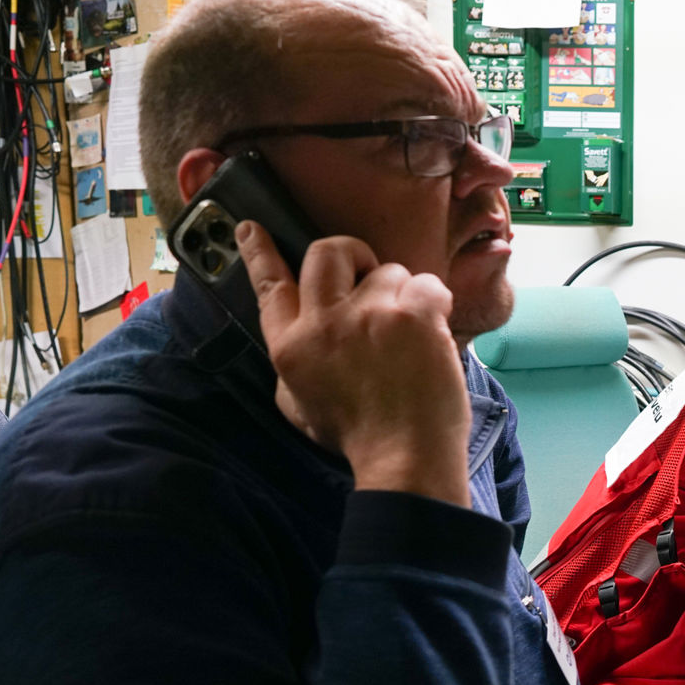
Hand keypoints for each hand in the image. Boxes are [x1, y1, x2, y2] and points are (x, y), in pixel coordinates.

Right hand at [237, 221, 470, 506]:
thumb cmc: (358, 436)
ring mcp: (369, 315)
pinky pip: (426, 283)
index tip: (250, 226)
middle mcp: (323, 323)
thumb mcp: (299, 404)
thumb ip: (295, 360)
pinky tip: (434, 335)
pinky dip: (434, 304)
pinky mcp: (412, 315)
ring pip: (387, 269)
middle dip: (349, 253)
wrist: (406, 458)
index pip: (269, 285)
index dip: (259, 252)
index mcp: (291, 346)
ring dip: (401, 294)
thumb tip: (301, 331)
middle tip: (366, 274)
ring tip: (409, 336)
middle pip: (325, 252)